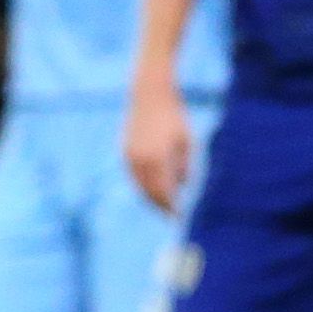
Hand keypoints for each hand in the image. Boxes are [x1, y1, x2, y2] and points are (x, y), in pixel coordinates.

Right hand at [124, 80, 195, 211]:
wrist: (150, 95)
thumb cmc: (174, 117)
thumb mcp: (187, 141)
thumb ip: (185, 167)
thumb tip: (182, 187)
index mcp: (158, 158)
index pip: (164, 192)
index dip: (171, 207)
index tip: (180, 217)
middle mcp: (141, 160)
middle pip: (150, 192)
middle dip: (160, 205)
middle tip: (171, 214)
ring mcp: (130, 156)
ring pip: (140, 185)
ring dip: (150, 197)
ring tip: (163, 204)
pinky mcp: (125, 151)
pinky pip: (134, 175)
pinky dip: (143, 184)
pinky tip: (153, 187)